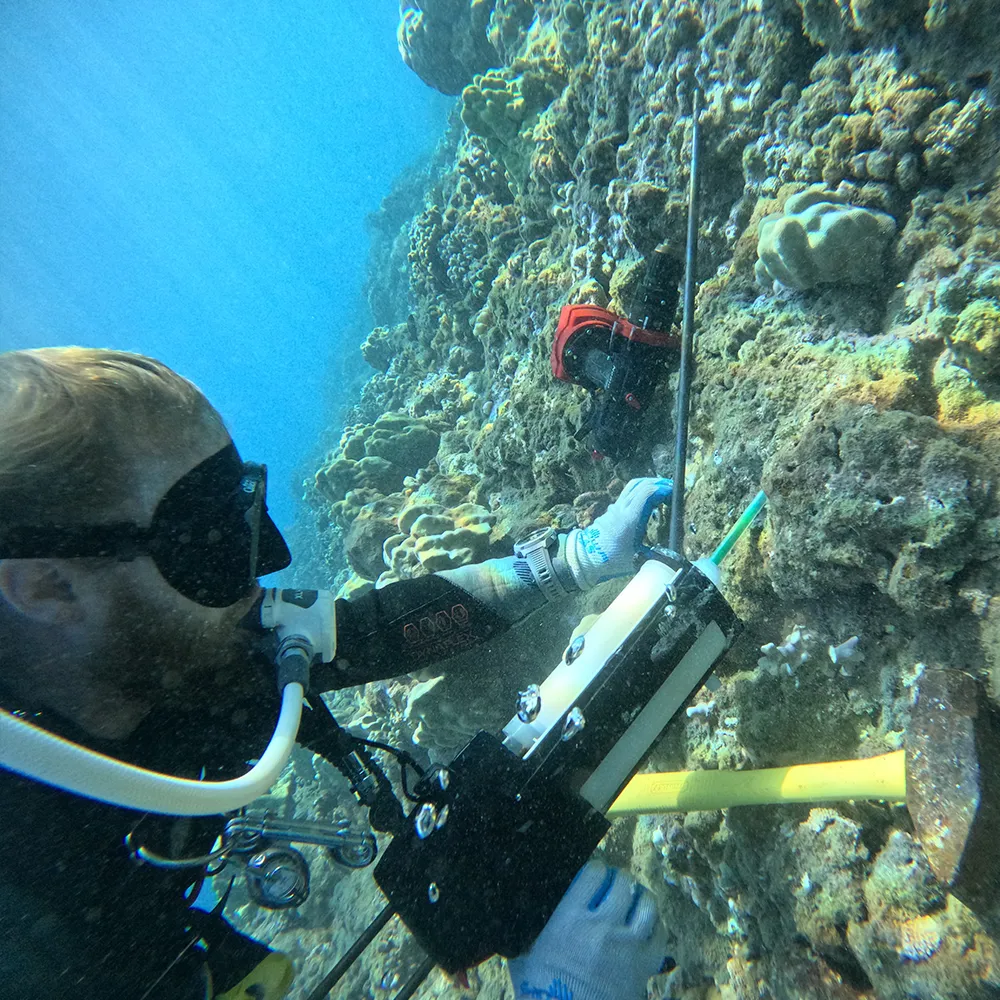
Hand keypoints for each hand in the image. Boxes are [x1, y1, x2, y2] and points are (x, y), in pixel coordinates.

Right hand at [508, 861, 666, 999]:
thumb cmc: (539, 989)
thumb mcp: (526, 949)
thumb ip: (535, 923)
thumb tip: (532, 900)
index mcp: (570, 919)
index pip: (592, 873)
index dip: (595, 868)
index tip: (594, 872)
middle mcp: (602, 928)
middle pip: (622, 884)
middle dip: (619, 878)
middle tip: (615, 883)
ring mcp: (627, 948)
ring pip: (647, 906)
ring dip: (641, 896)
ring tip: (635, 897)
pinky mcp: (643, 968)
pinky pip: (659, 936)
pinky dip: (654, 925)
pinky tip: (646, 924)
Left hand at [564, 477, 672, 589]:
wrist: (586, 558)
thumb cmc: (611, 559)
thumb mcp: (636, 558)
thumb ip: (654, 554)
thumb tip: (670, 555)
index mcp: (630, 517)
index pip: (647, 492)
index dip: (662, 488)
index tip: (673, 492)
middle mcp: (621, 508)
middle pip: (640, 484)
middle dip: (656, 482)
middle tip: (670, 487)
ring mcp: (614, 508)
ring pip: (631, 487)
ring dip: (646, 485)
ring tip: (659, 490)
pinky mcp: (610, 511)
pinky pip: (626, 496)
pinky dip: (638, 493)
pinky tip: (646, 502)